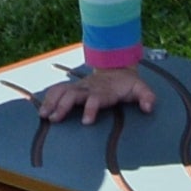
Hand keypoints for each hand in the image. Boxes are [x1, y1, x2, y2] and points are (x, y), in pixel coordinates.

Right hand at [35, 59, 160, 129]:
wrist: (117, 69)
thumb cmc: (128, 84)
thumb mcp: (141, 88)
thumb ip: (147, 97)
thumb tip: (149, 107)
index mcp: (105, 91)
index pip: (96, 99)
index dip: (91, 108)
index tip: (86, 121)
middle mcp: (89, 88)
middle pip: (74, 95)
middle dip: (63, 106)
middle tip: (55, 119)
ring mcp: (80, 87)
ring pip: (63, 92)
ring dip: (52, 102)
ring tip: (43, 115)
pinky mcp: (73, 88)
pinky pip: (58, 90)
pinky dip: (48, 98)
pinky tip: (41, 109)